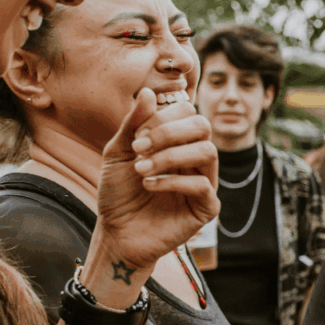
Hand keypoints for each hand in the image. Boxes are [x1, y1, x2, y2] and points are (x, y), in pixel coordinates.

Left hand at [94, 88, 218, 271]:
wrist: (116, 232)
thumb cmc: (119, 192)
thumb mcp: (118, 152)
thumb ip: (134, 123)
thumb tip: (148, 92)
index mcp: (179, 142)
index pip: (188, 112)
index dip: (162, 118)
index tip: (135, 138)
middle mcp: (195, 159)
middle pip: (203, 126)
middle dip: (169, 132)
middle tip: (140, 148)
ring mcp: (204, 182)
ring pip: (208, 152)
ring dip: (170, 156)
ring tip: (142, 169)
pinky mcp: (206, 208)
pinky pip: (203, 185)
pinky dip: (173, 182)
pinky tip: (149, 186)